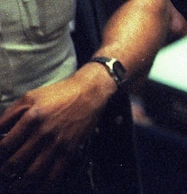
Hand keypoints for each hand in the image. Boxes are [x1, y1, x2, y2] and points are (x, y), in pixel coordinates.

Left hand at [0, 71, 108, 193]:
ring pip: (33, 173)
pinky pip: (55, 174)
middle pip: (16, 163)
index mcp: (31, 118)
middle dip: (5, 172)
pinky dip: (44, 187)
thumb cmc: (59, 93)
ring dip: (20, 185)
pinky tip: (37, 190)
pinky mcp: (70, 150)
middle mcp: (43, 133)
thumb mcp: (29, 97)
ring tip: (14, 188)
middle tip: (3, 174)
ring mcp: (58, 144)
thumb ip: (9, 115)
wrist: (90, 92)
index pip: (5, 146)